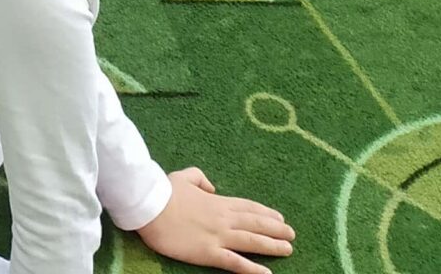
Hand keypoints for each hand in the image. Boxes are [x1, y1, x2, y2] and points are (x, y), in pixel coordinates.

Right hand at [136, 165, 294, 270]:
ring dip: (272, 246)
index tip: (279, 218)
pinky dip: (252, 269)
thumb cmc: (163, 191)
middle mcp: (223, 218)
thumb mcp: (183, 176)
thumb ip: (200, 179)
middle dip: (276, 230)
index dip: (265, 213)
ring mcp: (218, 236)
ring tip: (288, 249)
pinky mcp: (209, 253)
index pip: (247, 207)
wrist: (149, 205)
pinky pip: (235, 263)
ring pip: (251, 241)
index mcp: (216, 201)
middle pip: (255, 224)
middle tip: (292, 235)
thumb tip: (212, 187)